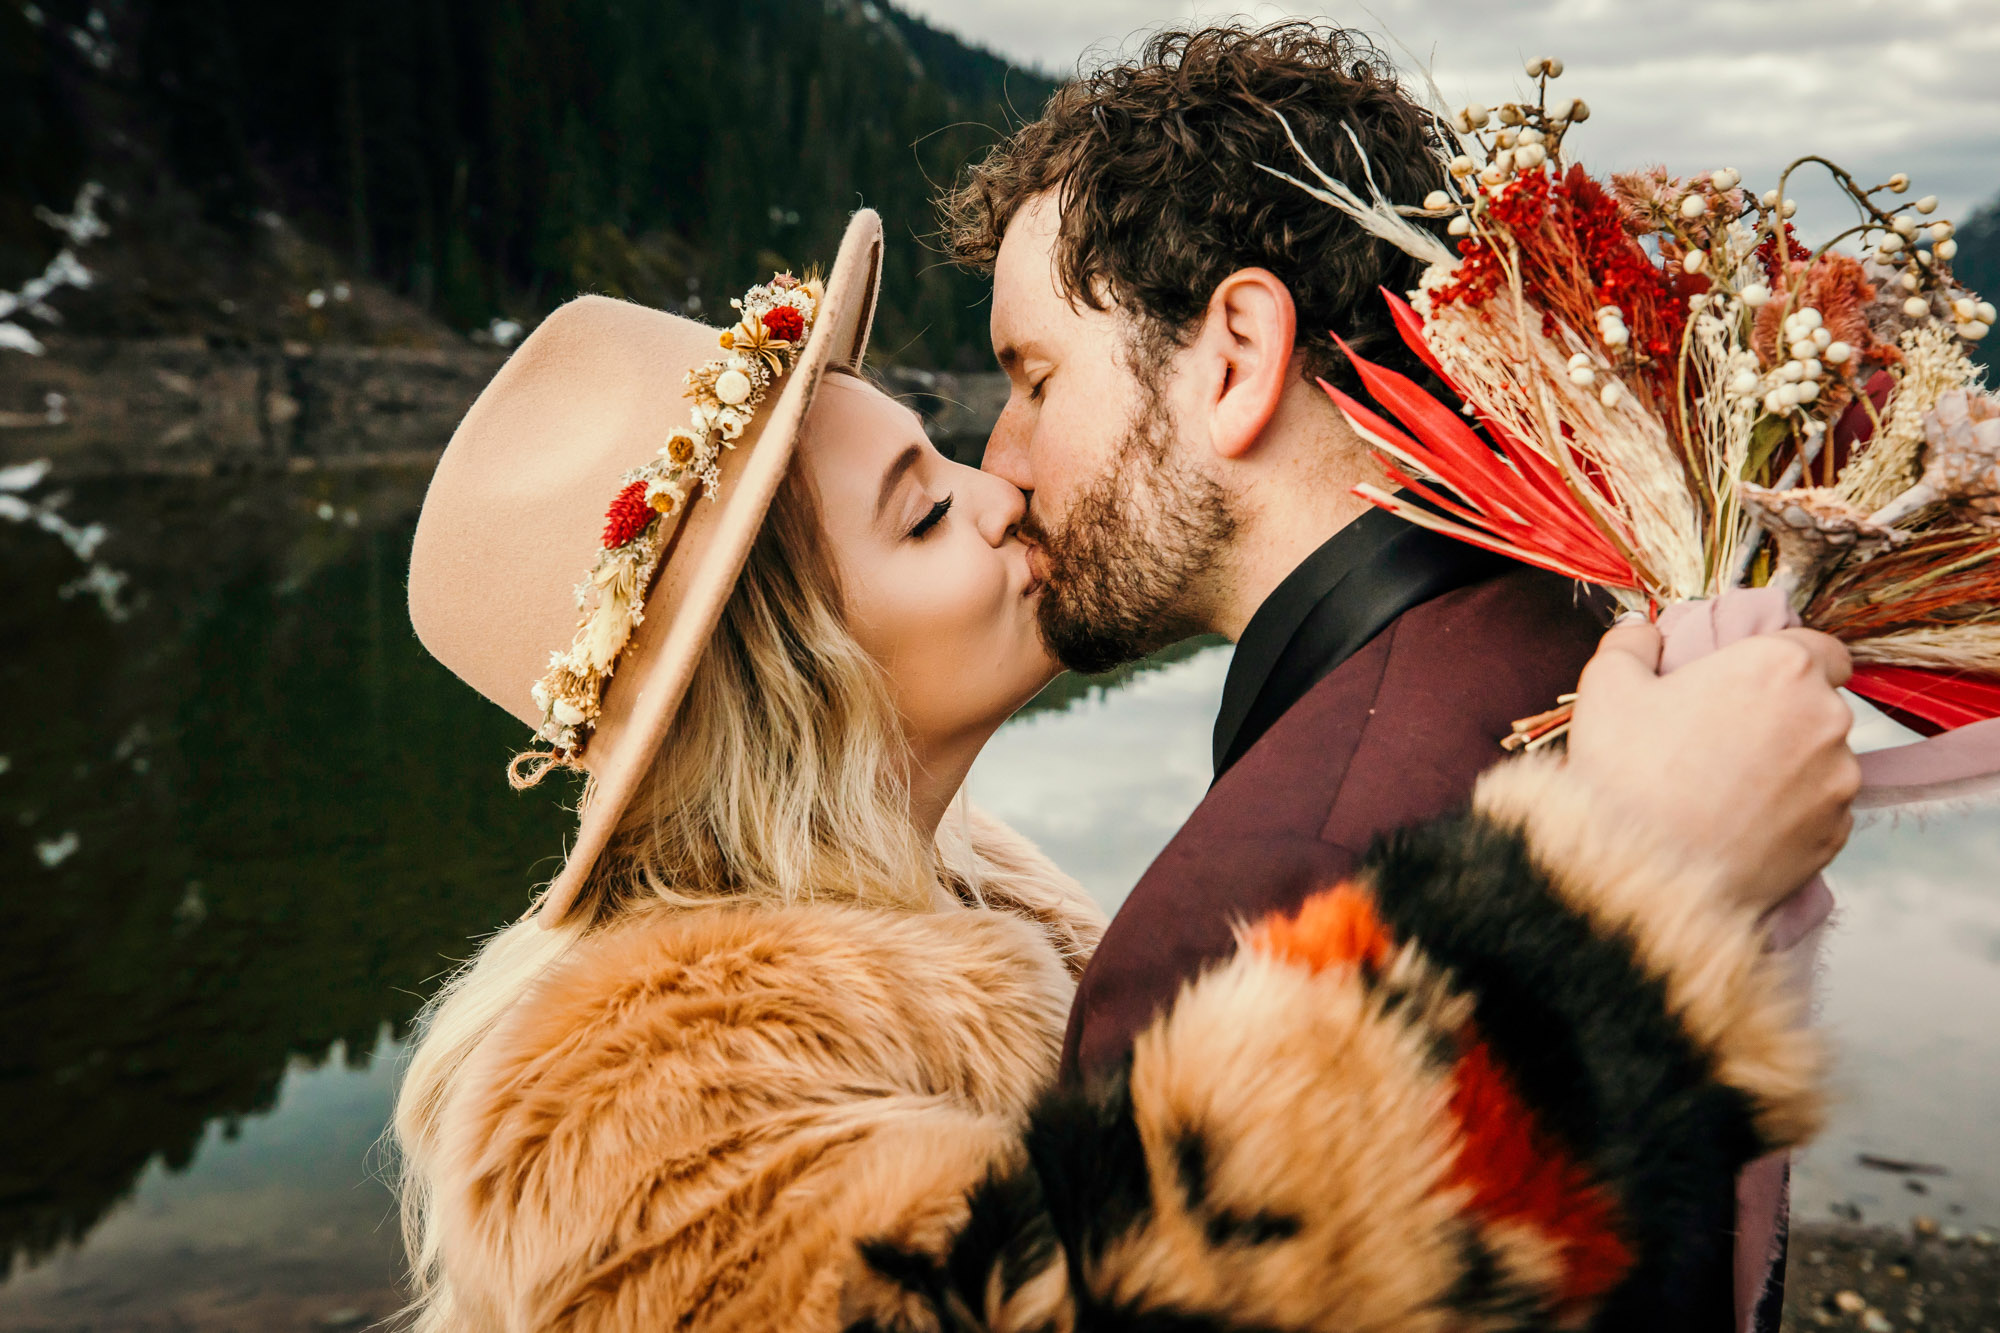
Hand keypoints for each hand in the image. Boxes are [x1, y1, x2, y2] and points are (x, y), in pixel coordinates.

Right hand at [1566, 619, 1861, 914]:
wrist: (1645, 878)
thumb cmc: (1626, 773)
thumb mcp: (1607, 687)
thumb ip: (1631, 642)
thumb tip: (1643, 632)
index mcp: (1781, 668)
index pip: (1820, 647)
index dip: (1783, 662)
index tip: (1747, 683)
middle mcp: (1826, 719)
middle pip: (1817, 705)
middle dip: (1777, 716)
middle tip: (1717, 738)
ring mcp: (1838, 783)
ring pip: (1819, 761)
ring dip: (1785, 767)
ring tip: (1722, 791)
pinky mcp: (1834, 837)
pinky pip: (1817, 812)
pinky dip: (1787, 814)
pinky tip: (1736, 826)